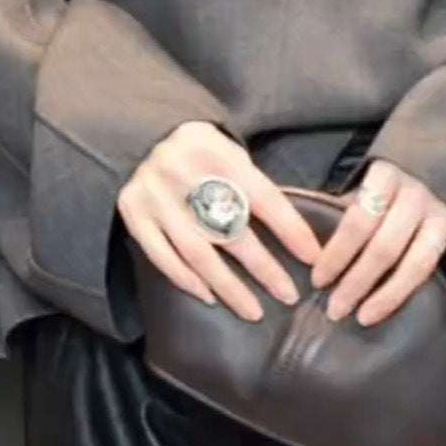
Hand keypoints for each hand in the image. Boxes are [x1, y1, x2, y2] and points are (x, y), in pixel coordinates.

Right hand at [116, 120, 322, 321]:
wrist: (140, 134)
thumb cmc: (198, 148)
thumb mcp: (227, 151)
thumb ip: (250, 184)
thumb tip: (291, 232)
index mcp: (217, 153)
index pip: (263, 198)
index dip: (291, 230)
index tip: (313, 258)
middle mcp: (184, 174)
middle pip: (231, 230)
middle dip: (264, 267)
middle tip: (288, 295)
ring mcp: (156, 196)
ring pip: (198, 252)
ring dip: (228, 287)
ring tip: (253, 311)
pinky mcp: (133, 213)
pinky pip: (162, 256)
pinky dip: (187, 280)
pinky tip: (210, 296)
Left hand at [309, 159, 445, 330]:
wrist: (430, 168)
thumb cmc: (379, 189)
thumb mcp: (353, 187)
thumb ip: (322, 202)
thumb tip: (277, 204)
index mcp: (386, 177)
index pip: (358, 220)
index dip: (337, 253)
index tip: (318, 280)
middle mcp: (419, 194)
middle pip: (386, 246)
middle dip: (357, 282)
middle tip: (335, 309)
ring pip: (422, 260)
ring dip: (393, 294)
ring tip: (365, 318)